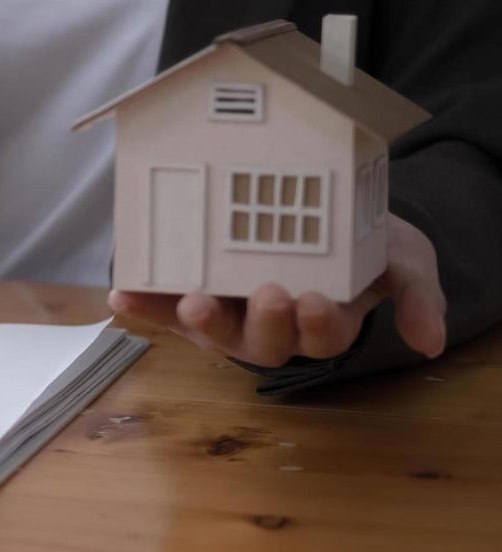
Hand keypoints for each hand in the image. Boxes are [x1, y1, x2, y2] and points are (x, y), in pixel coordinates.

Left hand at [108, 214, 447, 366]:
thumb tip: (430, 342)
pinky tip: (122, 294)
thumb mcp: (403, 260)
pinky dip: (143, 304)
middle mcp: (272, 327)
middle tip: (269, 293)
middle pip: (263, 342)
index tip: (314, 300)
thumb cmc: (365, 241)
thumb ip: (418, 296)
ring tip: (192, 300)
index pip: (321, 335)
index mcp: (322, 322)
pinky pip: (164, 306)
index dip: (316, 324)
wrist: (322, 208)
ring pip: (212, 330)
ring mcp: (230, 312)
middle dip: (264, 322)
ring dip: (196, 319)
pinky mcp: (192, 293)